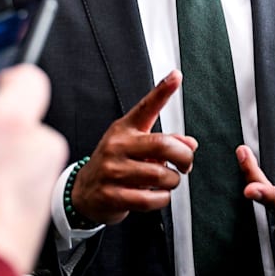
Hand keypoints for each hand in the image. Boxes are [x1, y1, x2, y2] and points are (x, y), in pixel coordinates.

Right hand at [71, 70, 197, 225]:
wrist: (84, 192)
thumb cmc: (115, 164)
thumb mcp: (135, 146)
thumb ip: (165, 142)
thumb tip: (190, 144)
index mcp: (125, 129)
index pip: (146, 107)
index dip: (162, 91)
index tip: (177, 76)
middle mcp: (118, 146)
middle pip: (162, 145)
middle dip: (184, 157)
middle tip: (185, 165)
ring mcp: (113, 171)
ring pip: (160, 175)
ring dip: (172, 182)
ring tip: (166, 181)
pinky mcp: (112, 195)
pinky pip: (149, 199)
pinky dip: (162, 199)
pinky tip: (157, 195)